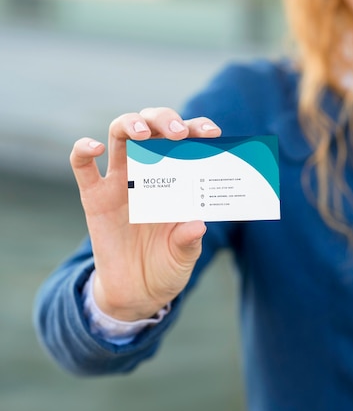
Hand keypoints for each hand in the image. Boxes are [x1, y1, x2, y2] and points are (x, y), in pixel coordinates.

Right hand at [70, 107, 220, 320]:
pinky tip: (94, 147)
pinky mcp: (94, 197)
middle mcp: (150, 171)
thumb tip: (198, 225)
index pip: (188, 142)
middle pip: (152, 126)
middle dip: (164, 119)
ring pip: (119, 135)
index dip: (198, 129)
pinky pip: (82, 166)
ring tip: (143, 133)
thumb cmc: (167, 264)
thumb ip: (189, 240)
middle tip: (178, 133)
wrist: (137, 291)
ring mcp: (121, 181)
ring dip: (131, 124)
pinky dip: (83, 149)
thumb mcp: (185, 254)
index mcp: (178, 178)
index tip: (213, 133)